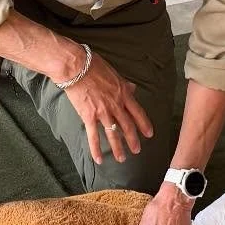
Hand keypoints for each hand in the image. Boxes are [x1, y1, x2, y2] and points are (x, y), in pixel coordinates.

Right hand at [61, 46, 153, 165]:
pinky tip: (98, 159)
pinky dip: (96, 149)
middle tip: (137, 151)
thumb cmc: (93, 65)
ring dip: (118, 148)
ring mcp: (103, 112)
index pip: (138, 112)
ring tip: (121, 159)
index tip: (149, 134)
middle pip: (128, 126)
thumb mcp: (114, 72)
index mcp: (123, 93)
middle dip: (133, 140)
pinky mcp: (88, 117)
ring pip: (113, 134)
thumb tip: (132, 88)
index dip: (144, 124)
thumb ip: (124, 83)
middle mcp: (115, 105)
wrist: (75, 66)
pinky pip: (93, 136)